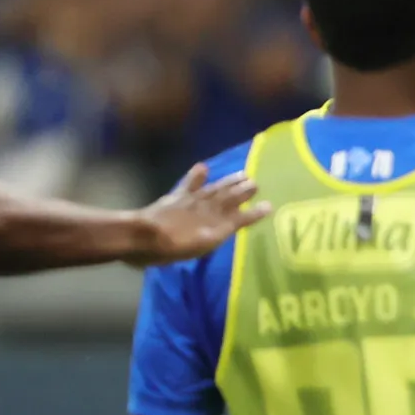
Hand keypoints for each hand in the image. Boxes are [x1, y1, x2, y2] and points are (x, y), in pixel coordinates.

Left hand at [130, 164, 268, 265]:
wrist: (145, 237)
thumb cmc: (175, 247)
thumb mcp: (205, 244)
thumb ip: (226, 228)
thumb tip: (242, 214)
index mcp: (219, 223)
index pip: (242, 217)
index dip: (255, 213)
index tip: (270, 206)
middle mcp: (210, 209)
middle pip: (230, 198)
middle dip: (243, 191)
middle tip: (256, 183)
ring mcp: (193, 201)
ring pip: (216, 189)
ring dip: (229, 181)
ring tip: (242, 174)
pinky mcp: (177, 198)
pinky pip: (190, 185)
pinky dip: (196, 176)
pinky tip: (203, 167)